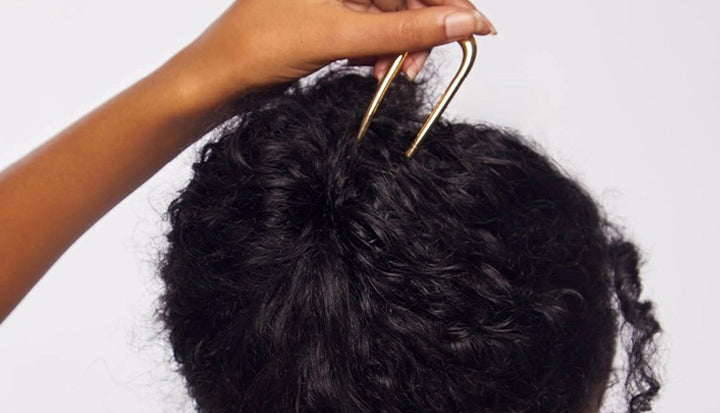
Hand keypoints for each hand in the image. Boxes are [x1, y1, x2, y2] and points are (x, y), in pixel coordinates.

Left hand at [180, 0, 495, 100]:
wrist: (219, 77)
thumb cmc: (260, 44)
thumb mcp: (342, 34)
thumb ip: (405, 31)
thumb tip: (460, 22)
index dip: (450, 3)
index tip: (480, 28)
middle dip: (420, 33)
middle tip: (421, 65)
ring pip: (389, 20)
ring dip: (398, 50)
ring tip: (392, 75)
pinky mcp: (328, 22)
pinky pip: (369, 34)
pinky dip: (378, 55)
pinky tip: (373, 71)